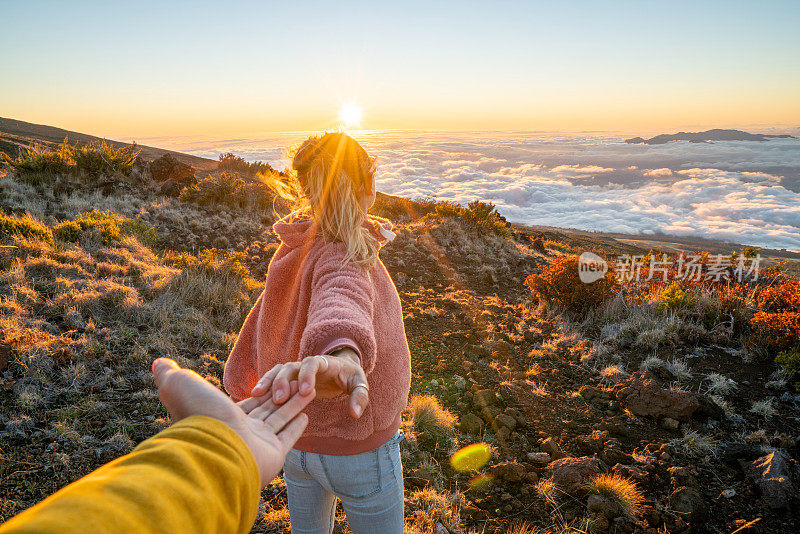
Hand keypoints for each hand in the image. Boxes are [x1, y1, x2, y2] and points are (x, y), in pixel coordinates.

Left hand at [152, 358, 313, 485]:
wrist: (218, 450)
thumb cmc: (199, 416)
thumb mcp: (179, 385)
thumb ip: (170, 374)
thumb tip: (157, 363)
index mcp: (223, 416)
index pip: (247, 402)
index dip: (261, 390)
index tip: (275, 379)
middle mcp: (240, 431)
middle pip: (267, 409)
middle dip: (282, 395)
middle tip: (299, 381)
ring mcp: (257, 444)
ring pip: (280, 418)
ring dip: (295, 403)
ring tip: (310, 389)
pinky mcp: (274, 454)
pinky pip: (288, 437)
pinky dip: (297, 426)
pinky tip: (307, 414)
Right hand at [250, 349, 368, 418]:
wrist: (342, 369)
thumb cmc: (350, 377)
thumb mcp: (359, 384)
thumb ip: (359, 397)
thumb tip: (355, 413)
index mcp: (324, 362)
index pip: (313, 364)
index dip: (308, 375)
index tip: (306, 392)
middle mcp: (306, 363)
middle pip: (291, 367)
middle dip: (284, 382)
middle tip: (279, 400)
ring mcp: (296, 369)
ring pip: (278, 371)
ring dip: (269, 382)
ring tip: (258, 395)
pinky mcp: (288, 377)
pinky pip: (273, 378)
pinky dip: (264, 383)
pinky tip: (253, 397)